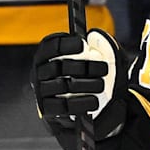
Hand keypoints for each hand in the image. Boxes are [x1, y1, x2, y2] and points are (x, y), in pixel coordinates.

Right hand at [32, 30, 127, 145]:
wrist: (102, 113)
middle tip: (103, 69)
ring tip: (101, 86)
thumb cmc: (99, 82)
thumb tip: (94, 35)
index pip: (50, 46)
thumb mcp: (109, 63)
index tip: (82, 44)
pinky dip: (81, 103)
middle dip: (83, 66)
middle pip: (58, 65)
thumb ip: (106, 47)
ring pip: (62, 85)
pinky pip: (62, 105)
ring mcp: (42, 92)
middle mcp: (41, 73)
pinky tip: (94, 101)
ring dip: (87, 84)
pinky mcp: (48, 111)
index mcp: (50, 57)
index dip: (64, 44)